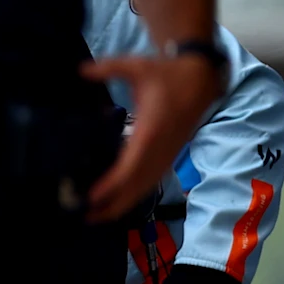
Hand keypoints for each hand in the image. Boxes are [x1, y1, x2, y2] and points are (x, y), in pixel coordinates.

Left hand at [81, 52, 224, 223]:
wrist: (201, 77)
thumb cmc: (167, 73)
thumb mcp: (137, 66)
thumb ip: (108, 68)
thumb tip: (82, 70)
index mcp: (151, 130)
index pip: (130, 165)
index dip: (112, 184)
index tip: (92, 197)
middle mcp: (160, 147)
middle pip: (137, 183)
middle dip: (114, 203)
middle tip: (87, 217)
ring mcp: (168, 152)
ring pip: (147, 185)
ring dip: (125, 202)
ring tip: (99, 216)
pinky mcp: (171, 153)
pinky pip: (154, 179)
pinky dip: (138, 193)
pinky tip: (123, 202)